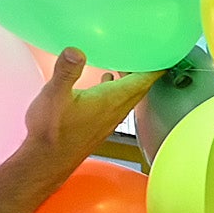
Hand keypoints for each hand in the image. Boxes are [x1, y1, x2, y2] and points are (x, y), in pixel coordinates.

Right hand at [20, 49, 157, 167]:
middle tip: (147, 52)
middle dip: (146, 69)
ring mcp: (108, 119)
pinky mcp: (99, 124)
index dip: (157, 67)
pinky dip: (117, 88)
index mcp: (111, 100)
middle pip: (140, 87)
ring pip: (129, 95)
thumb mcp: (53, 95)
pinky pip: (116, 102)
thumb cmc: (50, 132)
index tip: (167, 54)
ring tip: (128, 63)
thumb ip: (66, 72)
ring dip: (131, 79)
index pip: (143, 81)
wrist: (47, 161)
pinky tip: (107, 80)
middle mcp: (115, 110)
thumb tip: (75, 51)